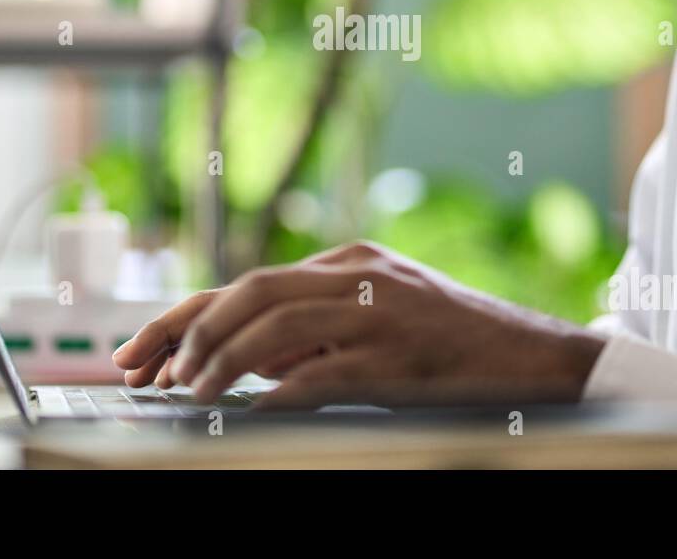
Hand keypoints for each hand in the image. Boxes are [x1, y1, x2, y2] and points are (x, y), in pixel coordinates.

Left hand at [111, 241, 605, 408]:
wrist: (533, 357)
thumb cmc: (452, 342)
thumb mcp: (379, 317)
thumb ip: (315, 328)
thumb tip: (239, 359)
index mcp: (350, 261)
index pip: (249, 281)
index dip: (187, 315)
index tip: (143, 351)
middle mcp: (360, 276)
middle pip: (252, 290)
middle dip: (187, 329)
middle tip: (148, 372)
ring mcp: (380, 313)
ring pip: (277, 325)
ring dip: (220, 361)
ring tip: (189, 393)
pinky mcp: (398, 357)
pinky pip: (322, 373)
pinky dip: (275, 393)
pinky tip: (249, 413)